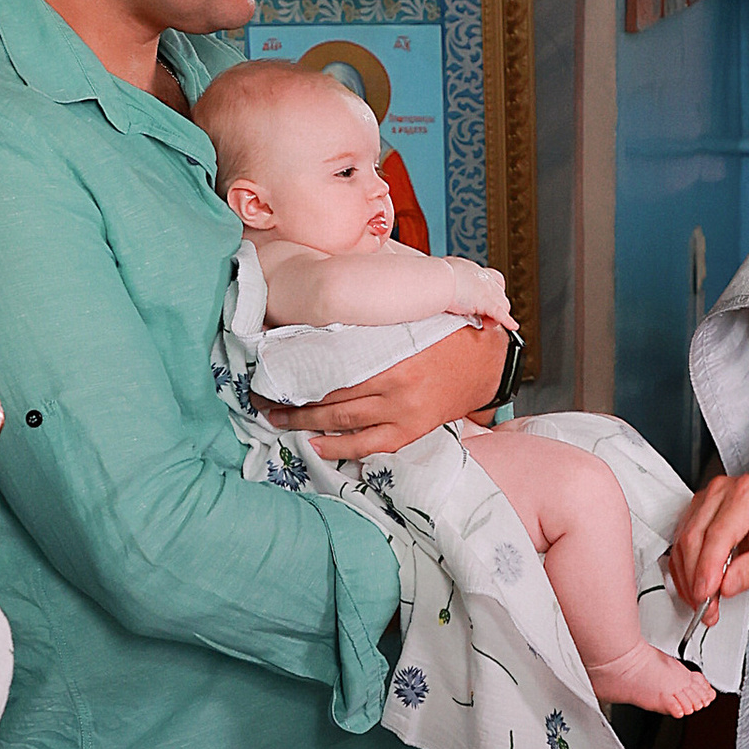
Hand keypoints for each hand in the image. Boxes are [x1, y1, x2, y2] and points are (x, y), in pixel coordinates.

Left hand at [257, 320, 507, 462]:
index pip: (331, 361)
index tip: (268, 365)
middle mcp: (394, 383)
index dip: (296, 366)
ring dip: (303, 422)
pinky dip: (336, 448)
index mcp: (391, 350)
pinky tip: (312, 445)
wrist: (488, 362)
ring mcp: (403, 411)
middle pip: (329, 393)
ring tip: (276, 418)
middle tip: (260, 397)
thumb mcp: (413, 311)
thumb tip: (331, 300)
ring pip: (341, 420)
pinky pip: (367, 445)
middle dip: (290, 397)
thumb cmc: (446, 330)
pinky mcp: (411, 431)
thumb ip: (376, 312)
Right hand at [421, 259, 511, 323]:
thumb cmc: (436, 275)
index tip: (483, 298)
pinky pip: (501, 313)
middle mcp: (484, 278)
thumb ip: (444, 276)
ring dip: (495, 315)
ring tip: (484, 323)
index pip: (492, 278)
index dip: (491, 290)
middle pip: (500, 293)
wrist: (438, 278)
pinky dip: (508, 321)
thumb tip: (433, 275)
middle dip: (493, 305)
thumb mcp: (442, 270)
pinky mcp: (487, 302)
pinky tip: (513, 326)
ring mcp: (487, 290)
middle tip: (481, 315)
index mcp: (474, 270)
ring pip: (503, 304)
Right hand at [667, 472, 748, 622]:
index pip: (719, 534)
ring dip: (688, 578)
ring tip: (703, 603)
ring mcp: (706, 501)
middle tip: (707, 607)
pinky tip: (695, 589)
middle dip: (696, 579)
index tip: (707, 595)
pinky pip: (681, 544)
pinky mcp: (696, 514)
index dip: (708, 568)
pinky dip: (685, 571)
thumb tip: (726, 586)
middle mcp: (722, 492)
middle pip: (694, 538)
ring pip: (682, 542)